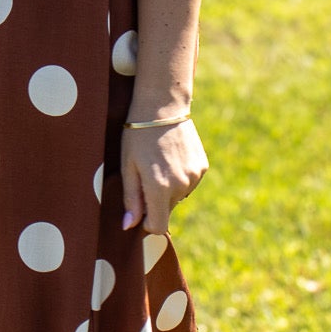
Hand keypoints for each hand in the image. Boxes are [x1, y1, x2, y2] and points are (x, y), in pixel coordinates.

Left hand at [120, 117, 208, 234]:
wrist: (162, 106)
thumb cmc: (137, 136)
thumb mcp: (128, 167)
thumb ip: (131, 199)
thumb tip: (130, 226)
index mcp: (159, 188)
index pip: (158, 226)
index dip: (147, 222)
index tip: (140, 210)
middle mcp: (180, 185)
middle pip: (167, 210)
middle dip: (156, 201)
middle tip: (146, 174)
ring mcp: (194, 176)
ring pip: (178, 196)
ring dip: (169, 188)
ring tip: (159, 162)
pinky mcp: (202, 167)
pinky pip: (189, 182)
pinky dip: (180, 177)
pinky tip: (172, 157)